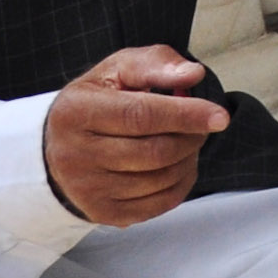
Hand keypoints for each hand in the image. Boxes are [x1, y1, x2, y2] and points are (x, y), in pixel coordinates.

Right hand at [42, 45, 227, 227]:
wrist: (57, 145)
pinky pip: (157, 205)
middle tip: (203, 125)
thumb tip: (192, 75)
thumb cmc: (97, 100)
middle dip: (191, 137)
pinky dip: (181, 185)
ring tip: (188, 142)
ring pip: (159, 180)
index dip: (185, 115)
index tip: (220, 116)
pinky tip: (180, 165)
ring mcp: (87, 189)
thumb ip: (155, 64)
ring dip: (188, 160)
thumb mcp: (118, 69)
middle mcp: (75, 155)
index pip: (139, 115)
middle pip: (154, 152)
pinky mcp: (101, 213)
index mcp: (76, 112)